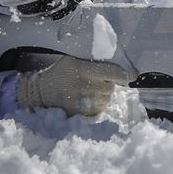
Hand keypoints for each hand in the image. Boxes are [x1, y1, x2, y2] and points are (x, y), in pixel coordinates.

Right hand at [17, 56, 134, 115]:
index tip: (132, 75)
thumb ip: (93, 61)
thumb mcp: (73, 59)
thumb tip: (118, 63)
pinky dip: (97, 105)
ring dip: (103, 95)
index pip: (111, 72)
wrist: (40, 92)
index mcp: (82, 69)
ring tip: (91, 91)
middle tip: (98, 82)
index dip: (125, 75)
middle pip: (111, 87)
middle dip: (108, 84)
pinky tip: (87, 100)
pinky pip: (99, 109)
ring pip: (106, 99)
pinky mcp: (80, 114)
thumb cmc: (60, 72)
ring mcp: (82, 101)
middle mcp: (84, 85)